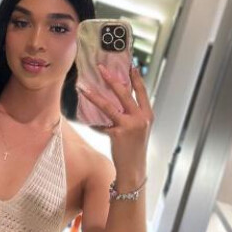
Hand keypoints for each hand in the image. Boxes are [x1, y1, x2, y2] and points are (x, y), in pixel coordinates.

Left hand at [80, 63, 153, 177]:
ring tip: (83, 88)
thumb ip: (133, 113)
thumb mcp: (139, 127)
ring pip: (108, 106)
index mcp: (148, 114)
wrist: (134, 167)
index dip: (136, 77)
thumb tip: (118, 97)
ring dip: (94, 95)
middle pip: (124, 93)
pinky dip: (92, 121)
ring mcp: (130, 125)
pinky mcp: (118, 134)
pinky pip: (101, 123)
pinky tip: (83, 118)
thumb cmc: (135, 146)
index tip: (130, 64)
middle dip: (111, 78)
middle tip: (100, 68)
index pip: (142, 91)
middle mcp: (141, 117)